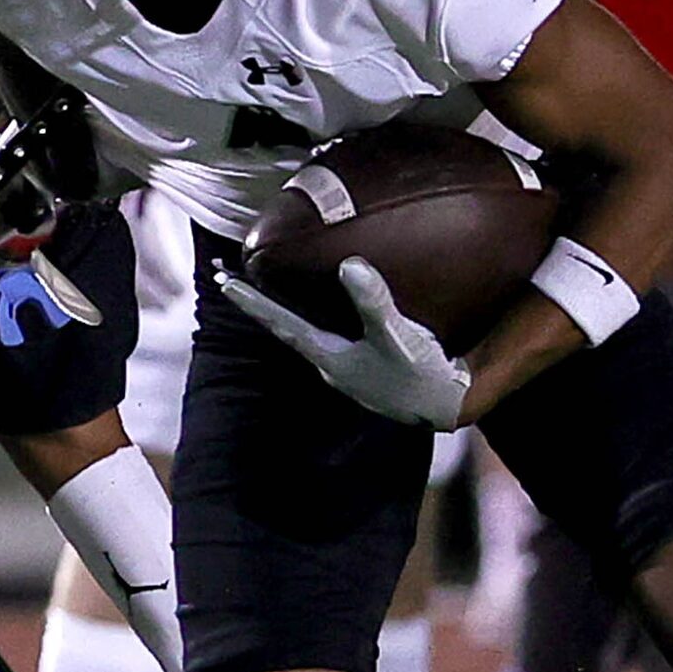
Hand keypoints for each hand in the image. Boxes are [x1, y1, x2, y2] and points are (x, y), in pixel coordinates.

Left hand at [217, 258, 471, 429]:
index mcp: (329, 357)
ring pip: (309, 333)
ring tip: (272, 288)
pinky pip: (334, 335)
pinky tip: (330, 308)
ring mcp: (349, 368)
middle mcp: (331, 364)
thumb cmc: (421, 376)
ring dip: (290, 311)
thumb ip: (373, 302)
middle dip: (261, 304)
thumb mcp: (398, 336)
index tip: (223, 281)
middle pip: (286, 327)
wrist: (450, 407)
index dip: (252, 302)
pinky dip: (321, 317)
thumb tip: (349, 263)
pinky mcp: (368, 366)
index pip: (280, 324)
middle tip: (231, 280)